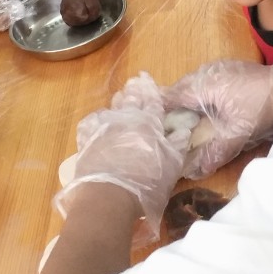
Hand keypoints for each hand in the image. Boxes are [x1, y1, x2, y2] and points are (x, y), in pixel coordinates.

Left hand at [55, 75, 187, 245]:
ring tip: (121, 94)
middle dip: (134, 89)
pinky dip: (97, 119)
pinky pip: (92, 123)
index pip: (152, 102)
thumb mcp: (172, 166)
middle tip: (135, 80)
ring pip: (113, 108)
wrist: (109, 196)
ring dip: (119, 100)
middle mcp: (127, 120)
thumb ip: (178, 145)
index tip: (147, 77)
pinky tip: (98, 119)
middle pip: (132, 100)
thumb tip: (184, 129)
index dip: (151, 89)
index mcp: (149, 124)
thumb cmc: (147, 183)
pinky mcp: (88, 140)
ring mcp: (105, 128)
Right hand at [162, 54, 272, 178]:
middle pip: (179, 88)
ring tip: (180, 121)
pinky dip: (198, 95)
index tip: (151, 126)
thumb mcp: (239, 133)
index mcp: (204, 84)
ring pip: (192, 83)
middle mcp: (207, 72)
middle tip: (164, 128)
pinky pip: (204, 81)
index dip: (160, 111)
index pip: (172, 96)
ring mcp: (219, 67)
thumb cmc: (262, 107)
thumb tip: (194, 172)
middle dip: (170, 106)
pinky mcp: (229, 69)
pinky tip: (203, 110)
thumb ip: (216, 151)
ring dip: (184, 100)